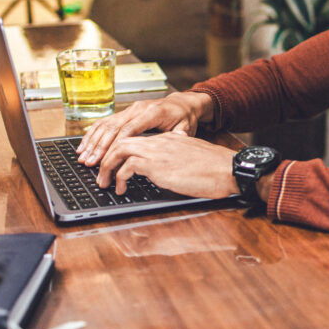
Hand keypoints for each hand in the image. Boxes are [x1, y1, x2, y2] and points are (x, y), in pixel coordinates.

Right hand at [77, 91, 212, 165]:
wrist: (181, 103)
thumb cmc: (184, 118)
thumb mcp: (186, 128)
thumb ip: (178, 137)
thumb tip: (174, 144)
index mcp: (152, 112)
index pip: (129, 129)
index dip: (116, 145)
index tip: (106, 160)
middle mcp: (137, 109)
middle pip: (113, 128)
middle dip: (100, 148)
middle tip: (90, 164)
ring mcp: (129, 109)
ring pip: (106, 125)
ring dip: (93, 142)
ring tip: (83, 157)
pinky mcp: (125, 113)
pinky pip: (106, 122)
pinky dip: (94, 134)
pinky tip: (85, 145)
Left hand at [96, 131, 237, 198]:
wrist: (227, 169)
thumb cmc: (215, 169)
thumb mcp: (191, 161)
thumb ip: (176, 160)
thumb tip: (167, 171)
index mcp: (168, 140)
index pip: (137, 140)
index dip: (121, 152)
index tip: (114, 165)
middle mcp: (159, 142)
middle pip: (121, 140)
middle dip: (106, 157)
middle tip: (101, 174)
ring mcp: (157, 151)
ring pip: (119, 150)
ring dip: (107, 167)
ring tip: (106, 183)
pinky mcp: (157, 165)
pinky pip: (127, 166)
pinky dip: (120, 178)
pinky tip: (122, 188)